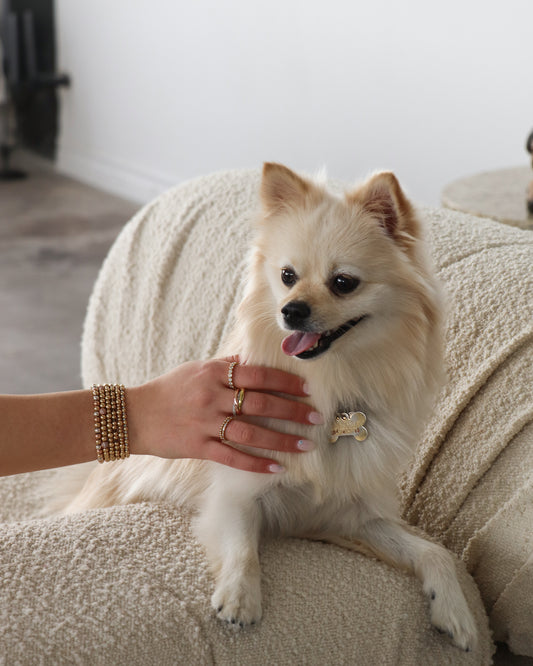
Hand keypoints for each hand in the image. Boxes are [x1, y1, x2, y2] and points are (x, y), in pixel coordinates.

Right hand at [127, 357, 322, 472]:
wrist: (134, 414)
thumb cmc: (168, 389)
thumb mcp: (196, 369)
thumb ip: (226, 366)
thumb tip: (254, 361)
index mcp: (213, 373)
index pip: (257, 375)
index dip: (285, 382)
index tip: (307, 390)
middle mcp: (211, 396)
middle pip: (260, 403)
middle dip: (292, 411)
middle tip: (316, 417)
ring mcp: (204, 423)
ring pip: (251, 432)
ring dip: (281, 440)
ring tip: (305, 445)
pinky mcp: (197, 447)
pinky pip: (231, 456)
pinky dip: (255, 463)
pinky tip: (277, 468)